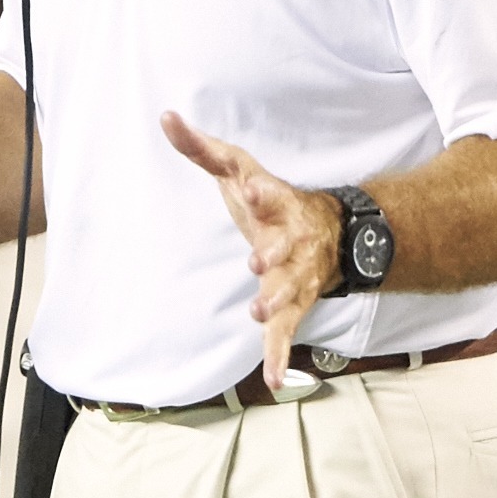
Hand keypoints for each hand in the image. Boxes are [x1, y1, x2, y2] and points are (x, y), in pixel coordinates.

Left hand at [159, 111, 339, 382]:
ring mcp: (293, 277)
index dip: (260, 193)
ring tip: (259, 312)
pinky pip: (286, 334)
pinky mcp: (292, 307)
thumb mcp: (239, 170)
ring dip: (274, 303)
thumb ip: (201, 148)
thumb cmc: (272, 201)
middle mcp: (290, 242)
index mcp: (276, 205)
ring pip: (287, 292)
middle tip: (257, 261)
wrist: (331, 236)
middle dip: (271, 254)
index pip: (269, 195)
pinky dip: (279, 357)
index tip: (250, 188)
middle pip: (282, 248)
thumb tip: (165, 116)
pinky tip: (274, 381)